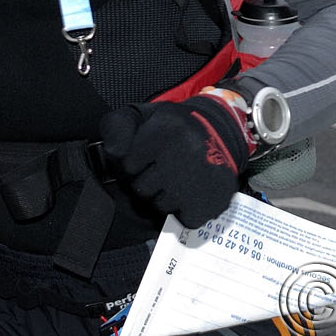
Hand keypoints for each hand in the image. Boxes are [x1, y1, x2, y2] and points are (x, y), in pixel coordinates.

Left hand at [97, 96, 254, 228]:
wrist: (221, 132)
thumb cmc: (174, 128)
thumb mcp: (142, 115)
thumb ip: (116, 127)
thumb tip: (114, 154)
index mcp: (165, 128)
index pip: (127, 164)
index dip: (132, 164)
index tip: (144, 158)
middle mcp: (184, 153)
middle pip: (142, 188)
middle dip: (147, 182)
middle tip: (161, 169)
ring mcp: (199, 180)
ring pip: (160, 206)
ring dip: (164, 197)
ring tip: (177, 179)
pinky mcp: (212, 201)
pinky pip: (182, 219)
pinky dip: (184, 212)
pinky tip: (190, 193)